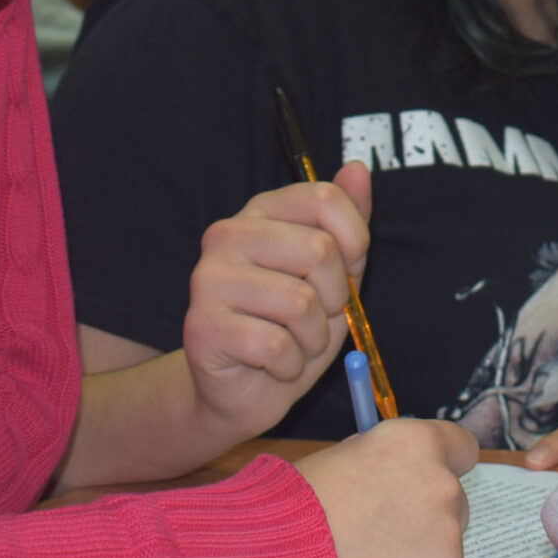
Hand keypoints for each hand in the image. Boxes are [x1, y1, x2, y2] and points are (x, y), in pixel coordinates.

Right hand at [184, 165, 372, 437]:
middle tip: (313, 318)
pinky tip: (272, 365)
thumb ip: (347, 223)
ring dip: (312, 338)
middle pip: (318, 250)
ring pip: (300, 303)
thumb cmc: (292, 328)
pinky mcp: (201, 325)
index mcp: (260, 211)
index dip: (355, 241)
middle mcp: (227, 234)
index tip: (348, 269)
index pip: (323, 198)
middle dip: (334, 298)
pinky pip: (276, 345)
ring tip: (293, 343)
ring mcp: (208, 278)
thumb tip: (356, 167)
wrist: (244, 390)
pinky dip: (289, 365)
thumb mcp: (333, 273)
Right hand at [296, 418, 476, 557]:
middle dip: (426, 514)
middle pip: (454, 498)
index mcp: (414, 443)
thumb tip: (393, 471)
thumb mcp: (337, 460)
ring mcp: (448, 534)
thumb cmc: (293, 509)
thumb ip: (380, 463)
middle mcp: (441, 483)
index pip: (461, 446)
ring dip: (418, 551)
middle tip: (383, 534)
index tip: (428, 481)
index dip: (443, 464)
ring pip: (445, 542)